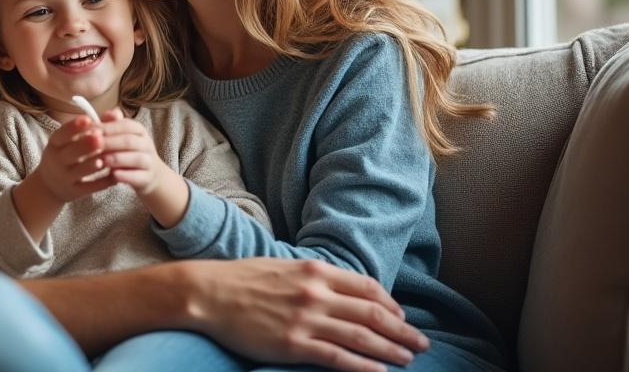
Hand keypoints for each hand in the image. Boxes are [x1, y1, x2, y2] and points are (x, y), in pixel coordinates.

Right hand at [33, 114, 115, 203]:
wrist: (50, 185)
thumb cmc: (67, 154)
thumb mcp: (72, 140)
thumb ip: (95, 125)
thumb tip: (116, 113)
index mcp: (55, 143)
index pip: (61, 134)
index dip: (73, 127)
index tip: (88, 119)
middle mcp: (56, 160)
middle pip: (70, 153)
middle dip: (85, 145)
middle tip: (99, 138)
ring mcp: (64, 177)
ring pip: (78, 171)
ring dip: (92, 165)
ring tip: (105, 159)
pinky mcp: (73, 192)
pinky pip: (88, 188)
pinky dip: (101, 183)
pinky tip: (115, 177)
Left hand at [93, 108, 187, 226]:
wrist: (150, 174)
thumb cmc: (127, 151)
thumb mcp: (119, 136)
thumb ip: (108, 125)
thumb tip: (96, 116)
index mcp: (138, 130)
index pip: (125, 125)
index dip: (107, 127)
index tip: (89, 131)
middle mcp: (146, 144)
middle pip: (129, 141)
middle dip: (110, 142)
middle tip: (93, 145)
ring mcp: (149, 162)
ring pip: (136, 158)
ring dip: (118, 159)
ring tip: (102, 161)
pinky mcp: (148, 178)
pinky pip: (139, 176)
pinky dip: (126, 175)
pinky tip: (112, 175)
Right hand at [183, 258, 428, 371]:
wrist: (208, 293)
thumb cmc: (241, 279)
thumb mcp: (283, 266)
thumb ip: (312, 276)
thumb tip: (337, 288)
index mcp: (315, 271)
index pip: (366, 287)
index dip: (390, 304)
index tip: (401, 316)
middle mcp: (316, 293)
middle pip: (372, 313)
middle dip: (402, 330)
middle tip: (421, 343)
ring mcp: (305, 320)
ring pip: (361, 336)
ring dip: (390, 349)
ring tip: (408, 359)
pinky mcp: (293, 345)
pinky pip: (337, 357)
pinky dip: (363, 366)